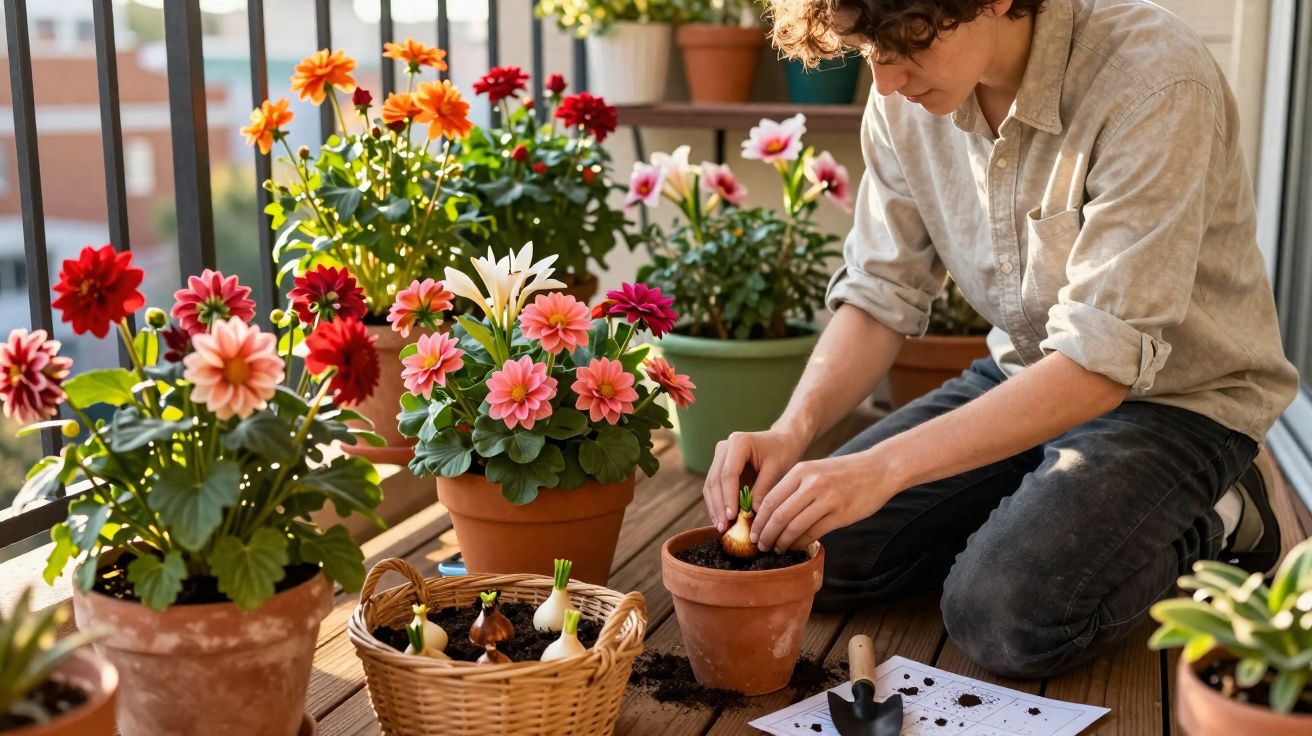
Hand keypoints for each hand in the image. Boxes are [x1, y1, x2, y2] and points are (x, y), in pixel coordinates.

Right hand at [703, 429, 808, 532]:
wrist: (781, 441)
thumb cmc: (782, 452)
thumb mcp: (777, 469)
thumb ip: (763, 490)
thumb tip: (753, 515)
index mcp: (738, 442)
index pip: (728, 473)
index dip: (728, 496)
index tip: (732, 516)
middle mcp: (724, 448)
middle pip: (715, 480)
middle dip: (718, 506)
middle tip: (723, 527)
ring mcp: (719, 457)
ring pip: (710, 485)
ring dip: (714, 507)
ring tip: (721, 527)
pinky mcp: (719, 467)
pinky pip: (713, 488)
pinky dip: (717, 504)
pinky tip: (722, 520)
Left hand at [750, 449, 900, 552]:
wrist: (879, 469)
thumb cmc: (844, 472)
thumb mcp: (815, 470)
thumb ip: (795, 487)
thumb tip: (771, 514)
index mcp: (801, 471)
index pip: (771, 499)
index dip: (758, 519)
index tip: (752, 531)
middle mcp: (812, 483)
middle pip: (778, 514)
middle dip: (765, 534)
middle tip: (759, 545)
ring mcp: (827, 499)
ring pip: (794, 526)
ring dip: (781, 542)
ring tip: (775, 549)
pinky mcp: (840, 514)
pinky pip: (813, 533)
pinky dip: (800, 543)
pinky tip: (795, 547)